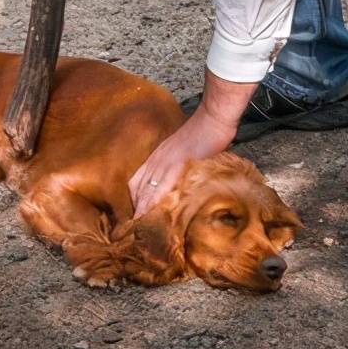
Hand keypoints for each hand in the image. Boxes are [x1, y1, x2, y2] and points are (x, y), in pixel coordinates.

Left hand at [129, 70, 256, 216]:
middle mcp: (156, 160)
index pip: (137, 182)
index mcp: (157, 157)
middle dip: (136, 210)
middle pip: (138, 189)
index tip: (135, 218)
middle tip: (134, 230)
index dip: (135, 201)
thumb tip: (184, 184)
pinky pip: (161, 188)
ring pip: (146, 190)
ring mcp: (164, 162)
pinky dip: (154, 203)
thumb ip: (181, 168)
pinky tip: (152, 216)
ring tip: (141, 229)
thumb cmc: (205, 134)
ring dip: (142, 210)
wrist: (213, 118)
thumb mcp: (185, 152)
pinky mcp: (176, 165)